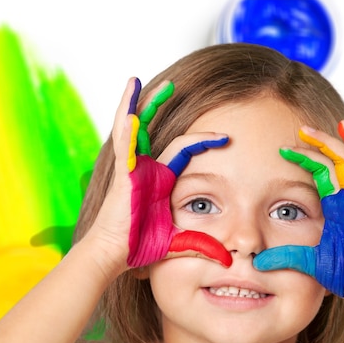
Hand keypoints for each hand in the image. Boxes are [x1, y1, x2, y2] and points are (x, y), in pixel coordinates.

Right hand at [125, 78, 231, 267]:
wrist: (115, 256)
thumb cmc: (140, 247)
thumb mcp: (178, 241)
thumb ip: (202, 245)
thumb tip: (228, 260)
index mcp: (159, 179)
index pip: (182, 150)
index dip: (202, 140)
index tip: (225, 137)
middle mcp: (145, 169)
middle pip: (154, 130)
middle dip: (160, 106)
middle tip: (172, 85)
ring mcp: (131, 169)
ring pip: (133, 129)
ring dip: (138, 105)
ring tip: (137, 81)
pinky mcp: (121, 175)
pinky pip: (124, 146)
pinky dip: (126, 127)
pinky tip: (129, 109)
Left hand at [253, 121, 343, 296]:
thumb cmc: (338, 270)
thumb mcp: (304, 259)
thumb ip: (283, 255)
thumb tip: (257, 260)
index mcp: (335, 204)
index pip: (321, 170)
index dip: (307, 157)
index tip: (285, 148)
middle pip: (340, 161)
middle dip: (324, 143)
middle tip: (304, 129)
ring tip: (342, 127)